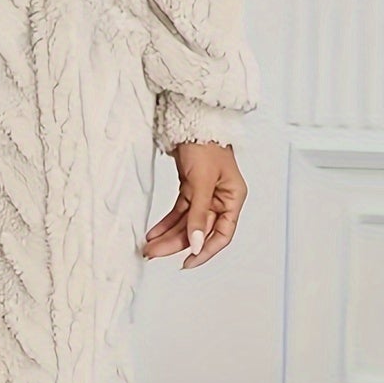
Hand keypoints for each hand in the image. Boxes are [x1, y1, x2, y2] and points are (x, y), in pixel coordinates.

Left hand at [142, 141, 247, 267]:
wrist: (192, 119)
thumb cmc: (206, 143)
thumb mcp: (201, 181)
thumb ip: (199, 215)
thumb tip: (196, 244)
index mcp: (233, 198)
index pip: (222, 234)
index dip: (205, 251)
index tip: (187, 262)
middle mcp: (221, 198)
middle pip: (200, 230)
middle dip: (177, 243)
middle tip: (154, 253)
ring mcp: (206, 194)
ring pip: (187, 223)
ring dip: (168, 235)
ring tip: (150, 247)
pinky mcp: (191, 188)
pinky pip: (179, 211)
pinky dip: (167, 222)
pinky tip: (154, 232)